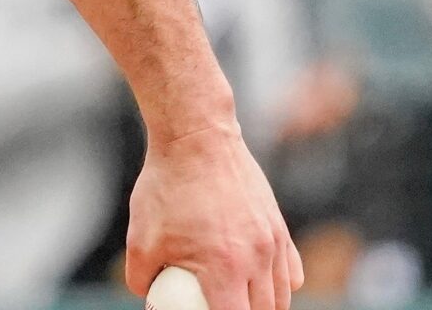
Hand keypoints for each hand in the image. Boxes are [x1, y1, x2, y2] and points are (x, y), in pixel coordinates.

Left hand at [127, 122, 301, 309]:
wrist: (196, 138)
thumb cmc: (167, 186)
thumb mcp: (140, 238)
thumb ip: (142, 278)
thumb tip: (149, 297)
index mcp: (225, 268)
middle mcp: (257, 258)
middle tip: (219, 306)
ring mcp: (273, 242)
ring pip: (281, 295)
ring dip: (263, 305)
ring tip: (239, 301)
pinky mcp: (278, 226)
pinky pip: (291, 270)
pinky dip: (279, 283)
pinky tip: (260, 283)